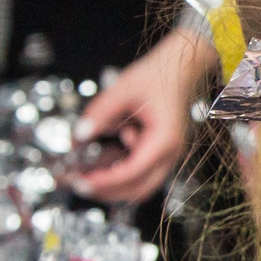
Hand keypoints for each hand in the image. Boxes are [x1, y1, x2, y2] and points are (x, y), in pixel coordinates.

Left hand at [72, 31, 211, 202]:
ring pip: (141, 185)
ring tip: (88, 176)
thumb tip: (79, 135)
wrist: (181, 67)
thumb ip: (100, 113)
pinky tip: (105, 161)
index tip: (81, 182)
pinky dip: (122, 174)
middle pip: (139, 190)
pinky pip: (142, 173)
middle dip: (108, 192)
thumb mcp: (124, 89)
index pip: (132, 173)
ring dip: (115, 186)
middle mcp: (170, 153)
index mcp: (164, 139)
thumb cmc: (159, 75)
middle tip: (80, 185)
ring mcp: (167, 154)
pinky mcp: (161, 151)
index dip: (105, 181)